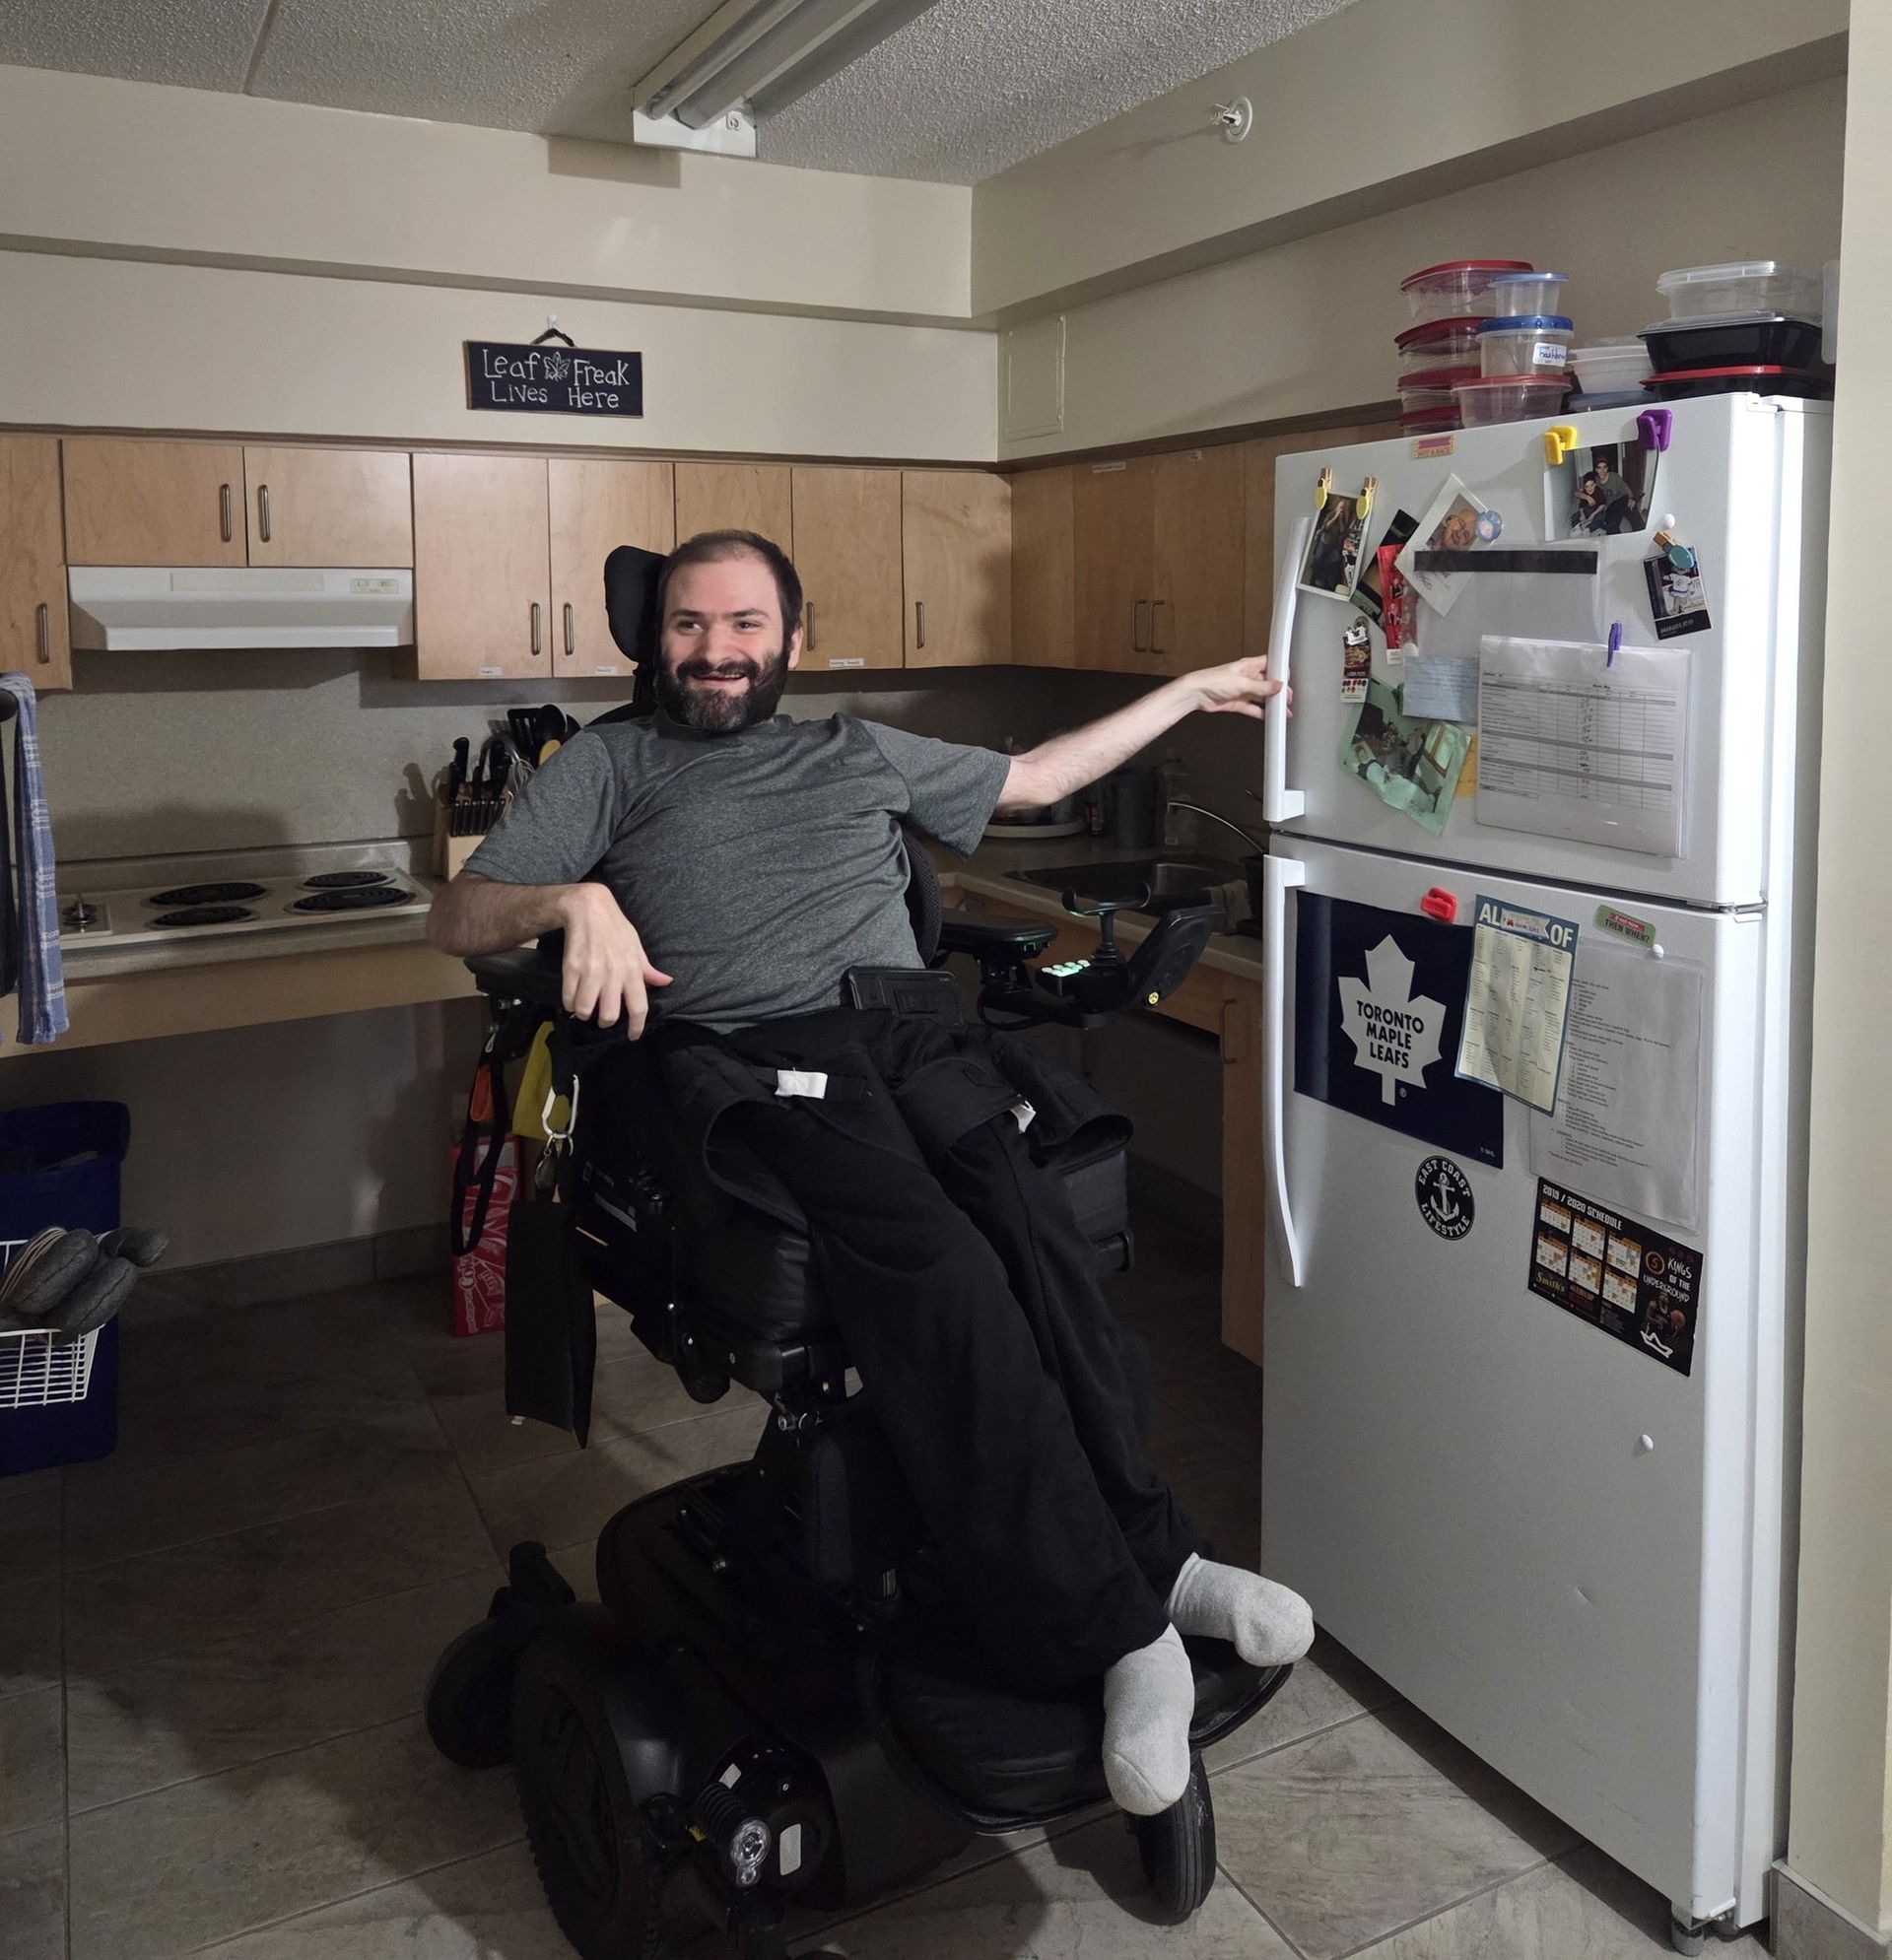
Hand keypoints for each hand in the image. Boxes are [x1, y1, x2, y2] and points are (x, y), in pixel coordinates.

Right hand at [556, 883, 671, 1034]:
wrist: (589, 909)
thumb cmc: (616, 929)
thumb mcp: (637, 947)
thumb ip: (649, 969)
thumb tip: (666, 982)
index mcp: (632, 970)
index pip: (639, 1007)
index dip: (637, 1027)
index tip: (633, 1036)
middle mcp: (613, 974)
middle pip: (609, 1015)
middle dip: (605, 1022)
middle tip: (603, 1017)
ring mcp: (590, 972)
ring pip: (585, 1010)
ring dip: (584, 1014)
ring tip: (585, 1008)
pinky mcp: (570, 968)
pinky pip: (568, 998)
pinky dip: (570, 1003)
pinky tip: (573, 998)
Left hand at [1180, 656, 1288, 719]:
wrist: (1196, 694)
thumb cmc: (1213, 680)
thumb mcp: (1242, 682)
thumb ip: (1262, 686)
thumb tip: (1277, 685)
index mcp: (1249, 666)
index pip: (1270, 665)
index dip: (1280, 672)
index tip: (1288, 680)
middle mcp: (1247, 677)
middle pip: (1268, 684)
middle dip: (1278, 691)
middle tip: (1287, 699)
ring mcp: (1243, 690)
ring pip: (1262, 697)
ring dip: (1272, 704)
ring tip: (1283, 711)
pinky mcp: (1238, 703)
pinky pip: (1253, 708)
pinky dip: (1261, 713)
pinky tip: (1269, 717)